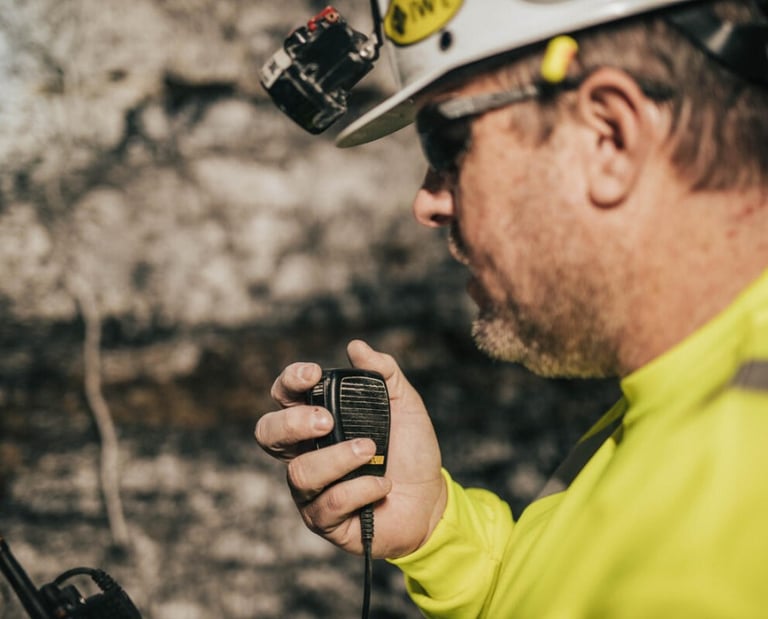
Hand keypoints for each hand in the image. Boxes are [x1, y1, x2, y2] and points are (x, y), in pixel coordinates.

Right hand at [255, 339, 445, 558]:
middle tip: (327, 420)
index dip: (289, 382)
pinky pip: (328, 505)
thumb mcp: (405, 405)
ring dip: (337, 459)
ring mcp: (311, 489)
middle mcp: (306, 453)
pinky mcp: (325, 521)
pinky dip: (360, 490)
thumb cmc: (411, 451)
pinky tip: (383, 485)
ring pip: (300, 472)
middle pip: (267, 434)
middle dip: (292, 423)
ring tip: (371, 451)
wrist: (431, 500)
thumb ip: (383, 374)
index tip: (313, 374)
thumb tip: (356, 347)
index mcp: (317, 421)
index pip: (285, 397)